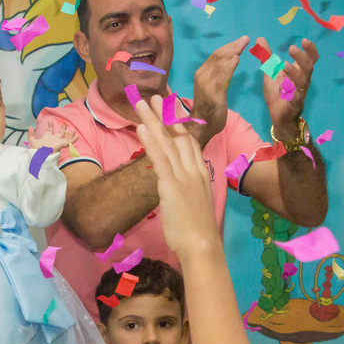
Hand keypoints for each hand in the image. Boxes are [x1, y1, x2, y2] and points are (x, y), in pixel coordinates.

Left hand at [27, 120, 73, 152]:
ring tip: (73, 129)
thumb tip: (30, 127)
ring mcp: (58, 143)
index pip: (50, 130)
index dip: (50, 125)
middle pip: (60, 133)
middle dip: (62, 128)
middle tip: (64, 122)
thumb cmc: (36, 151)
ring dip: (70, 134)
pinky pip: (69, 142)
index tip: (50, 120)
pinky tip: (77, 136)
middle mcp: (54, 140)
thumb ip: (30, 134)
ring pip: (66, 137)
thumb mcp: (32, 141)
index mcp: (47, 138)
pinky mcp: (61, 145)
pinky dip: (73, 139)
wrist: (40, 157)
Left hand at [134, 95, 219, 258]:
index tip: (172, 113)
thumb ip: (188, 193)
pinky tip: (141, 127)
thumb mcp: (195, 207)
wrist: (203, 245)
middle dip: (166, 115)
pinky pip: (159, 157)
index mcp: (201, 175)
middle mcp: (194, 171)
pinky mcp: (171, 185)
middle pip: (179, 136)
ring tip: (141, 103)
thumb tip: (179, 191)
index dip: (181, 126)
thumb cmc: (198, 233)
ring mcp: (183, 176)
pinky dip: (149, 140)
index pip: (191, 144)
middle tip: (155, 97)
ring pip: (167, 141)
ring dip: (153, 120)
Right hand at [189, 35, 248, 146]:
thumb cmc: (208, 109)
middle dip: (233, 45)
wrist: (201, 127)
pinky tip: (236, 59)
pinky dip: (229, 67)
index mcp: (202, 73)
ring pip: (220, 63)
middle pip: (218, 56)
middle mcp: (202, 75)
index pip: (215, 56)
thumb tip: (228, 63)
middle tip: (245, 38)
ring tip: (243, 43)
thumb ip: (218, 76)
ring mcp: (207, 84)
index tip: (240, 41)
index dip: (228, 46)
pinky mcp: (213, 93)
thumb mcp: (212, 88)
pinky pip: (222, 77)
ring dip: (233, 51)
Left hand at [259, 37, 317, 138]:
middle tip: (292, 48)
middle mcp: (303, 81)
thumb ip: (266, 57)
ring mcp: (300, 93)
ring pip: (303, 81)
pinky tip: (282, 86)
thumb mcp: (270, 73)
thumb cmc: (278, 92)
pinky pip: (295, 97)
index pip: (311, 58)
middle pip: (309, 67)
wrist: (278, 115)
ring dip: (295, 73)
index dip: (310, 49)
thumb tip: (259, 39)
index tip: (304, 40)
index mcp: (299, 71)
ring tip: (285, 65)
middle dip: (302, 57)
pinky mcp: (294, 104)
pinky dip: (289, 91)